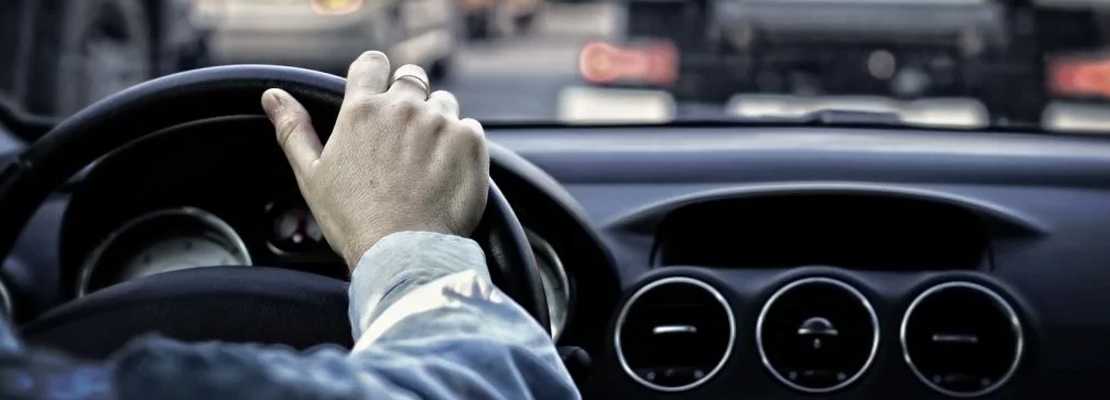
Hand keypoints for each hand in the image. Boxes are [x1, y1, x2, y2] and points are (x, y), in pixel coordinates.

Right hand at [260, 51, 488, 269]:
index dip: (376, 75)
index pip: (372, 63)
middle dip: (410, 98)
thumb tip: (273, 95)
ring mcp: (439, 121)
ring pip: (444, 103)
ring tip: (427, 163)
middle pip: (413, 78)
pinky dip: (461, 146)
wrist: (403, 253)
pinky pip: (469, 128)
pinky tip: (447, 174)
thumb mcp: (311, 175)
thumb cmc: (353, 219)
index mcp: (361, 110)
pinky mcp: (469, 141)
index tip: (379, 93)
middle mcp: (402, 107)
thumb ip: (293, 129)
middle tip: (405, 138)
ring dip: (438, 122)